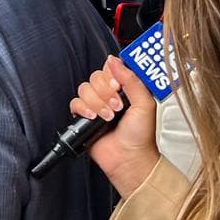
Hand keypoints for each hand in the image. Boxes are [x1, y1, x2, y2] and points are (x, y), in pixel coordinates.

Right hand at [69, 56, 160, 197]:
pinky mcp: (84, 117)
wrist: (129, 159)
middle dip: (105, 92)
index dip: (112, 74)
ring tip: (108, 117)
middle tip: (117, 106)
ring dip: (96, 103)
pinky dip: (83, 109)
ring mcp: (96, 105)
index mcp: (125, 88)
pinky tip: (93, 118)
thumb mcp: (145, 103)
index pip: (111, 69)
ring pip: (85, 89)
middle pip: (95, 77)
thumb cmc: (140, 136)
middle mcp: (109, 94)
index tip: (118, 85)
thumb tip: (115, 61)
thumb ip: (132, 80)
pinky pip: (75, 103)